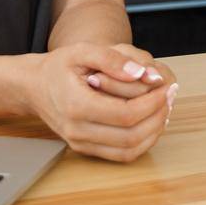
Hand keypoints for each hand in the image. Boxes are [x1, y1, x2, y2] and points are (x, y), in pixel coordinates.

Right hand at [18, 43, 175, 161]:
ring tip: (164, 108)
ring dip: (153, 131)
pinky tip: (151, 121)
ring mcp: (80, 143)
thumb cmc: (59, 67)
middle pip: (130, 136)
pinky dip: (142, 141)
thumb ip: (113, 58)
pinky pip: (120, 154)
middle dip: (158, 116)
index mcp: (77, 105)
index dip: (153, 103)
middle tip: (170, 96)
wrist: (35, 87)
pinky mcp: (85, 149)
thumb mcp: (83, 50)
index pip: (126, 114)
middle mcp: (77, 130)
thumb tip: (143, 73)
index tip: (166, 86)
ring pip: (128, 150)